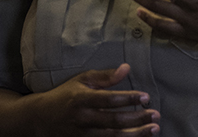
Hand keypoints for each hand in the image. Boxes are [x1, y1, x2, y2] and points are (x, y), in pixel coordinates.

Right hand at [30, 64, 158, 135]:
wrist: (41, 119)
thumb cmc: (65, 96)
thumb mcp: (82, 81)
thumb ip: (105, 76)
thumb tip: (126, 67)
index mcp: (82, 99)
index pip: (110, 99)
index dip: (129, 98)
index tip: (146, 97)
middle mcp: (83, 119)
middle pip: (115, 121)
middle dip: (138, 119)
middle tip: (156, 115)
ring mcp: (83, 135)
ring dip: (136, 134)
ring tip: (154, 129)